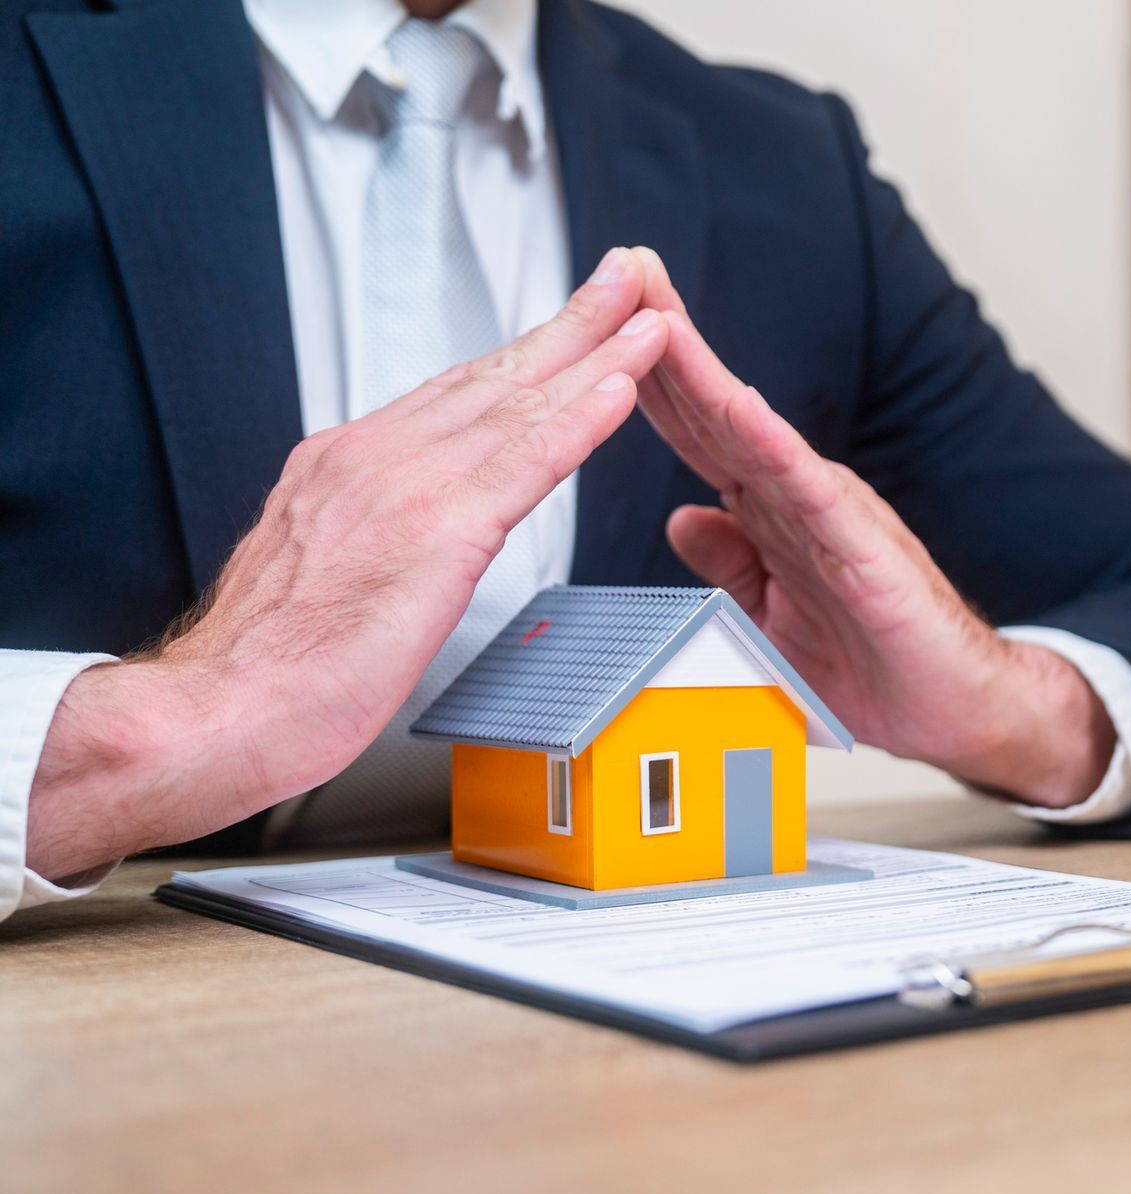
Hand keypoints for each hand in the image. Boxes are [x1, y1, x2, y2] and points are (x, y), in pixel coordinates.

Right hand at [25, 248, 671, 881]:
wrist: (216, 709)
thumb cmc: (265, 671)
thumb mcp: (315, 575)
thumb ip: (360, 535)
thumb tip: (392, 539)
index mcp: (342, 467)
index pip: (451, 397)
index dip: (518, 357)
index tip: (564, 327)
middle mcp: (372, 458)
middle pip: (493, 376)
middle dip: (567, 324)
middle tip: (624, 279)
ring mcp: (404, 487)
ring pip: (520, 403)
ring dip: (595, 353)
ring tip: (647, 316)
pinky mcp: (436, 531)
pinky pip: (528, 459)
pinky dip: (580, 416)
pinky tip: (620, 385)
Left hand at [633, 291, 1116, 809]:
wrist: (957, 709)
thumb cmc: (878, 665)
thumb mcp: (772, 620)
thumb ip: (730, 567)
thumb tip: (682, 520)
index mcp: (774, 512)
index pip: (699, 432)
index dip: (646, 376)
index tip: (600, 319)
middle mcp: (800, 495)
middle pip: (716, 407)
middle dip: (663, 337)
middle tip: (621, 267)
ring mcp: (831, 514)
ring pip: (753, 430)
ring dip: (702, 368)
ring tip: (657, 308)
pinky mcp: (863, 548)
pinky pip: (809, 490)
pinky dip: (771, 444)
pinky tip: (737, 403)